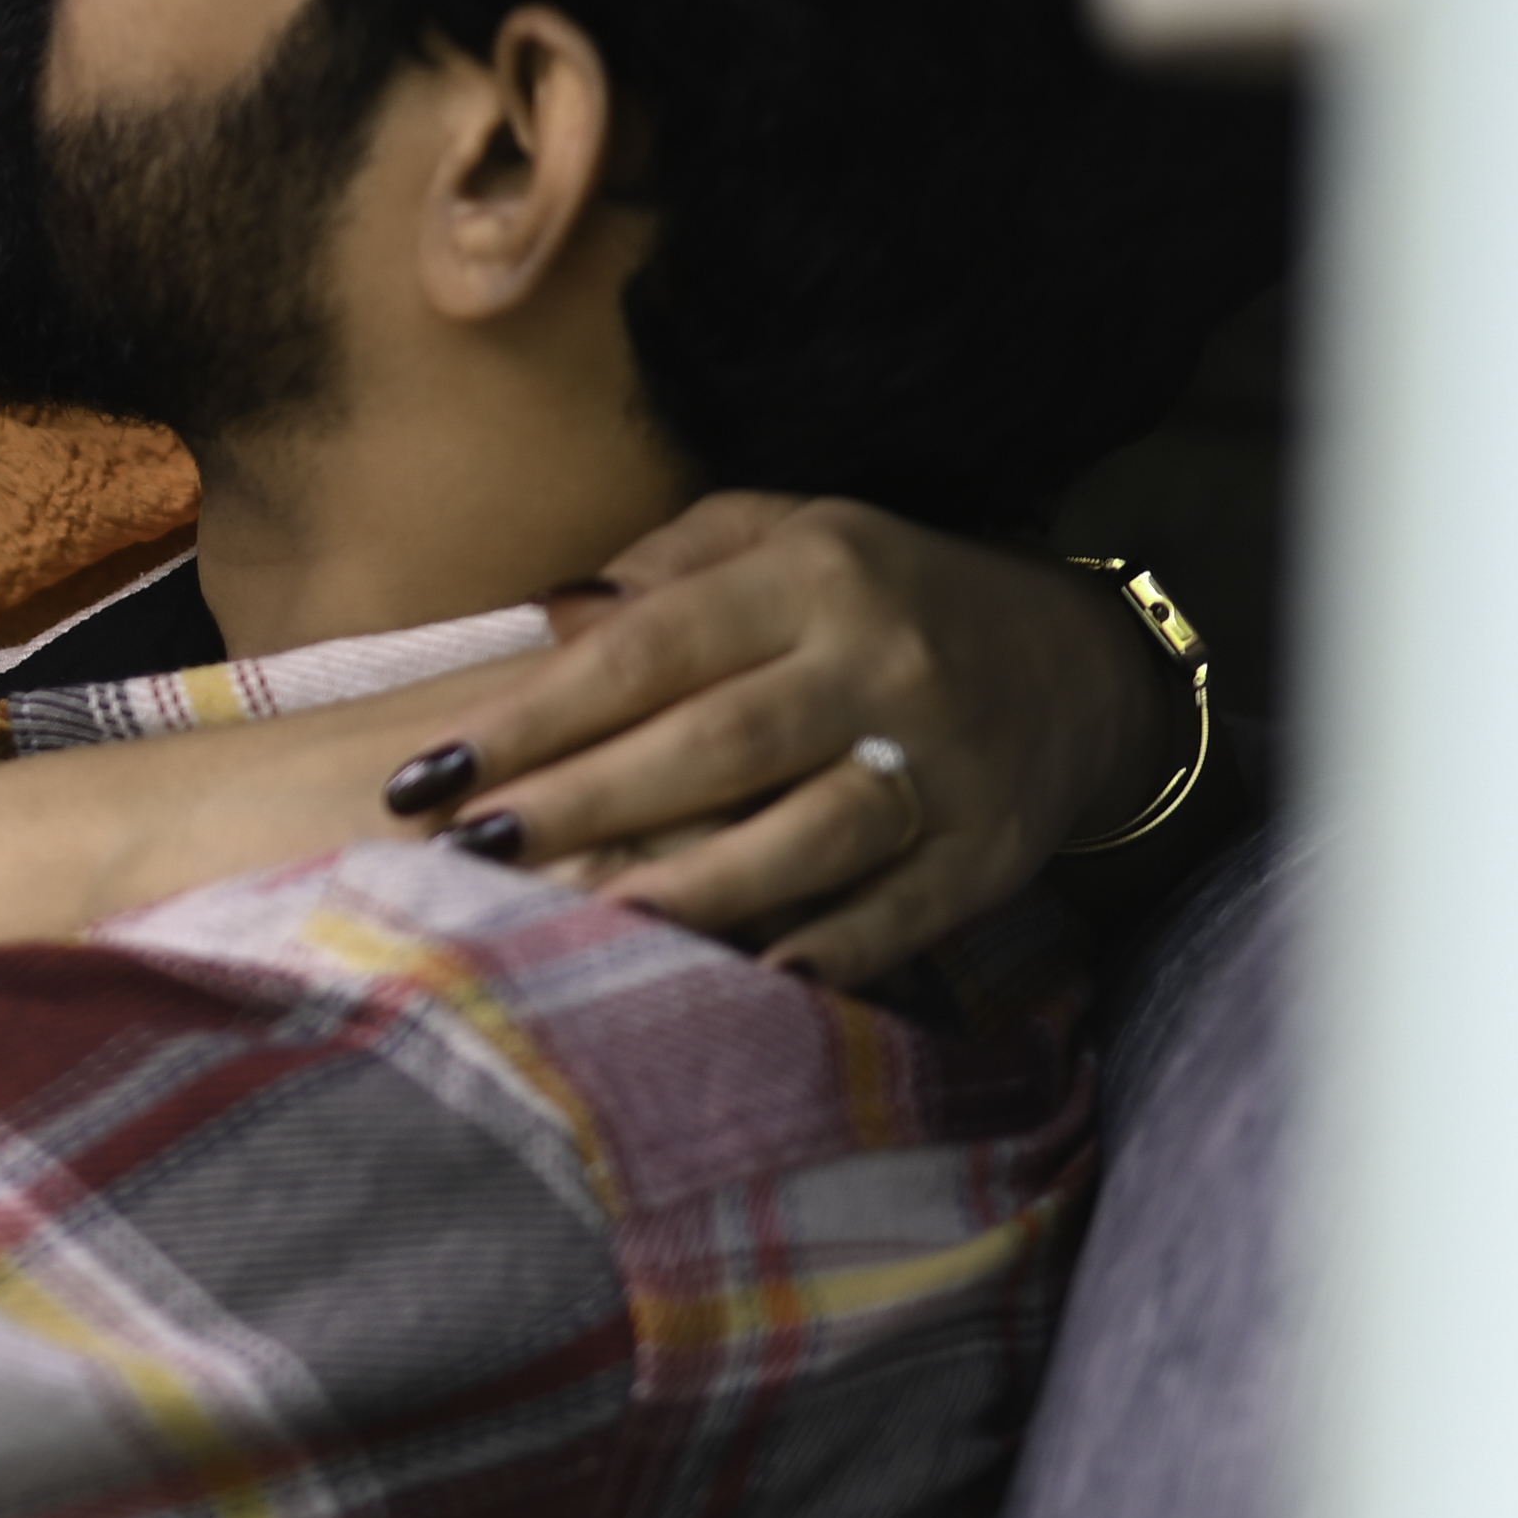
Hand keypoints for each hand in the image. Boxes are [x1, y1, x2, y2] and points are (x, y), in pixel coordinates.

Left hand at [366, 495, 1177, 985]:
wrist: (1085, 661)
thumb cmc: (886, 599)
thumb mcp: (793, 536)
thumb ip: (674, 563)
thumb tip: (551, 613)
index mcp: (815, 575)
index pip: (653, 647)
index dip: (538, 713)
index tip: (432, 772)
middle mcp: (883, 662)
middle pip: (719, 742)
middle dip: (585, 803)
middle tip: (470, 853)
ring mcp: (946, 762)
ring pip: (811, 830)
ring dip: (696, 886)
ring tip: (589, 923)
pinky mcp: (991, 849)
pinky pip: (900, 908)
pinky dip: (828, 951)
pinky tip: (748, 982)